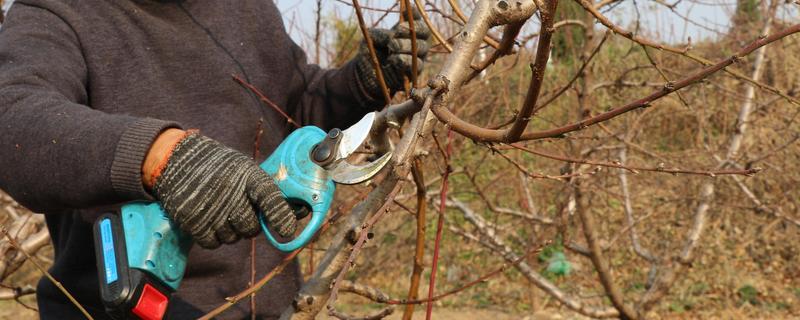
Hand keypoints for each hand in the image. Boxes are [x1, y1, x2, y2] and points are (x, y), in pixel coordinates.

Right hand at [143, 130, 296, 248]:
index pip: (270, 197)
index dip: (280, 215)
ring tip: (220, 210)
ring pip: (232, 238)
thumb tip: (299, 213)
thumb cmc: (220, 168)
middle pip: (250, 227)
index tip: (288, 231)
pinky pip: (213, 243)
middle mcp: (230, 191)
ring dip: (230, 230)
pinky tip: (209, 219)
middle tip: (239, 211)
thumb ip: (268, 192)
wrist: (177, 160)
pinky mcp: (192, 221)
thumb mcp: (245, 169)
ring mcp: (210, 208)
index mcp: (248, 175)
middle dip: (248, 225)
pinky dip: (213, 237)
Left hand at [354, 9, 430, 98]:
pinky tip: (393, 59)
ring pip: (421, 48)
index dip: (415, 13)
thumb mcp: (371, 38)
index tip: (407, 8)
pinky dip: (405, 61)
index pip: (417, 19)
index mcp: (408, 31)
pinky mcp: (414, 73)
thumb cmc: (371, 52)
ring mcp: (418, 58)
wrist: (364, 75)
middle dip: (411, 30)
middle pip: (424, 32)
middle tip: (396, 32)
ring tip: (392, 46)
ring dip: (406, 45)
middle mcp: (417, 43)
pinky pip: (416, 66)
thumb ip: (381, 34)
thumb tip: (391, 36)